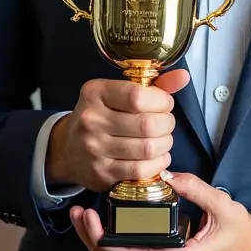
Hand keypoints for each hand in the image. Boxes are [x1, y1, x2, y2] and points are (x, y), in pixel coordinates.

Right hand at [46, 69, 188, 191]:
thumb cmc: (101, 115)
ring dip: (165, 144)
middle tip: (166, 123)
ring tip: (162, 139)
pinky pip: (141, 170)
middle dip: (167, 124)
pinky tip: (157, 156)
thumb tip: (183, 77)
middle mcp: (91, 120)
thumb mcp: (119, 92)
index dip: (161, 101)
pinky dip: (158, 163)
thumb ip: (154, 84)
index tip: (165, 104)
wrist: (67, 149)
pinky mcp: (101, 173)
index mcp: (96, 93)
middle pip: (147, 125)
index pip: (138, 96)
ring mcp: (94, 149)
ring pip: (147, 149)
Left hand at [70, 170, 250, 250]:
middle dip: (93, 240)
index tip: (91, 220)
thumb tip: (168, 174)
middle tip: (79, 215)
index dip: (105, 239)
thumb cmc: (239, 234)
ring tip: (84, 219)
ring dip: (100, 243)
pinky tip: (105, 227)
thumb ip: (195, 188)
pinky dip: (115, 245)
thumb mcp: (220, 205)